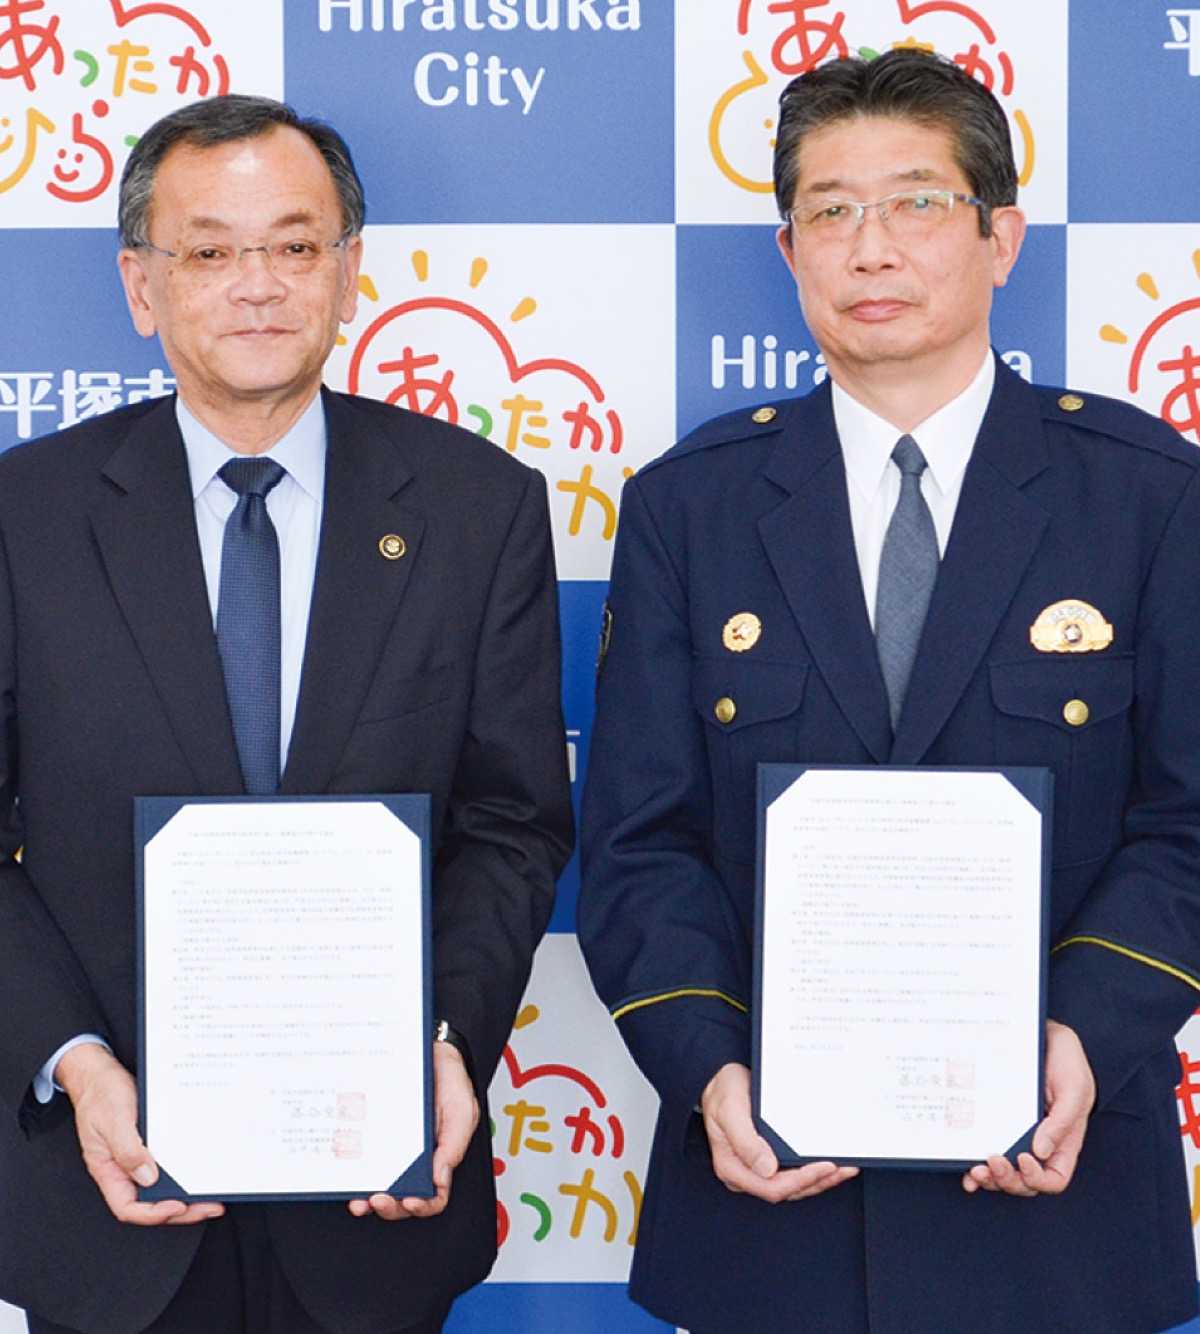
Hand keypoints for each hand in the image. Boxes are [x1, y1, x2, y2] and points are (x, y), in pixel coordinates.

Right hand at [56, 1042, 223, 1225]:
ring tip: (211, 1197)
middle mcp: (124, 1168)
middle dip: (180, 1210)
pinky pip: (168, 1164)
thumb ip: (128, 1150)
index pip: (128, 1206)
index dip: (152, 1213)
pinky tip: (201, 1170)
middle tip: (209, 1207)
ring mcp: (137, 1157)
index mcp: (109, 1170)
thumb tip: (148, 1178)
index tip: (177, 1207)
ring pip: (161, 1186)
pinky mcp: (150, 1144)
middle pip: (150, 1202)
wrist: (101, 1073)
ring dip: (186, 1194)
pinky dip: (184, 1171)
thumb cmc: (100, 1094)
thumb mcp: (113, 1120)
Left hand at [348, 1038, 479, 1220]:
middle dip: (389, 1206)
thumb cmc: (452, 1081)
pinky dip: (355, 1172)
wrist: (432, 1051)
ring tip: (358, 1198)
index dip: (422, 1205)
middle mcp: (414, 1159)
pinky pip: (363, 1158)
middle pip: (402, 1198)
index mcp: (439, 1158)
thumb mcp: (463, 1110)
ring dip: (367, 1198)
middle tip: (378, 1199)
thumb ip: (454, 1145)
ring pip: (379, 1184)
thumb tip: (439, 1180)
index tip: (410, 1201)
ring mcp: (392, 1149)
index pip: (433, 1196)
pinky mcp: (375, 1134)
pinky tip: (349, 1173)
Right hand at [701, 1063, 858, 1202]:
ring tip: (843, 1170)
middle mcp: (746, 1172)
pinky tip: (828, 1164)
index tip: (823, 1168)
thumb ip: (745, 1140)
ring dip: (819, 1180)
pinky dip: (812, 1171)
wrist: (721, 1080)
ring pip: (793, 1185)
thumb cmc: (722, 1093)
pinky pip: (792, 1172)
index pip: (770, 1187)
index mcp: (732, 1167)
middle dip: (817, 1182)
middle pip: (786, 1190)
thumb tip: (766, 1168)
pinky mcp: (768, 1159)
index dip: (800, 1181)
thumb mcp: (730, 1111)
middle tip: (842, 1169)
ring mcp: (757, 1168)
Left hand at [962, 1019, 1095, 1196]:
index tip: (1023, 1158)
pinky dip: (977, 1165)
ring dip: (989, 1178)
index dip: (1037, 1178)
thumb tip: (1040, 1152)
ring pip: (1004, 1172)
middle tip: (992, 1163)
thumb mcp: (1074, 1088)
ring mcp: (1017, 1134)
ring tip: (976, 1171)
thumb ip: (1062, 1122)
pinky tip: (966, 1169)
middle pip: (1025, 1181)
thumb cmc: (1067, 1060)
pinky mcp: (999, 1121)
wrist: (1045, 1034)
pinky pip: (987, 1148)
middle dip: (1008, 1180)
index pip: (1053, 1178)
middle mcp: (1039, 1143)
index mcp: (1062, 1141)